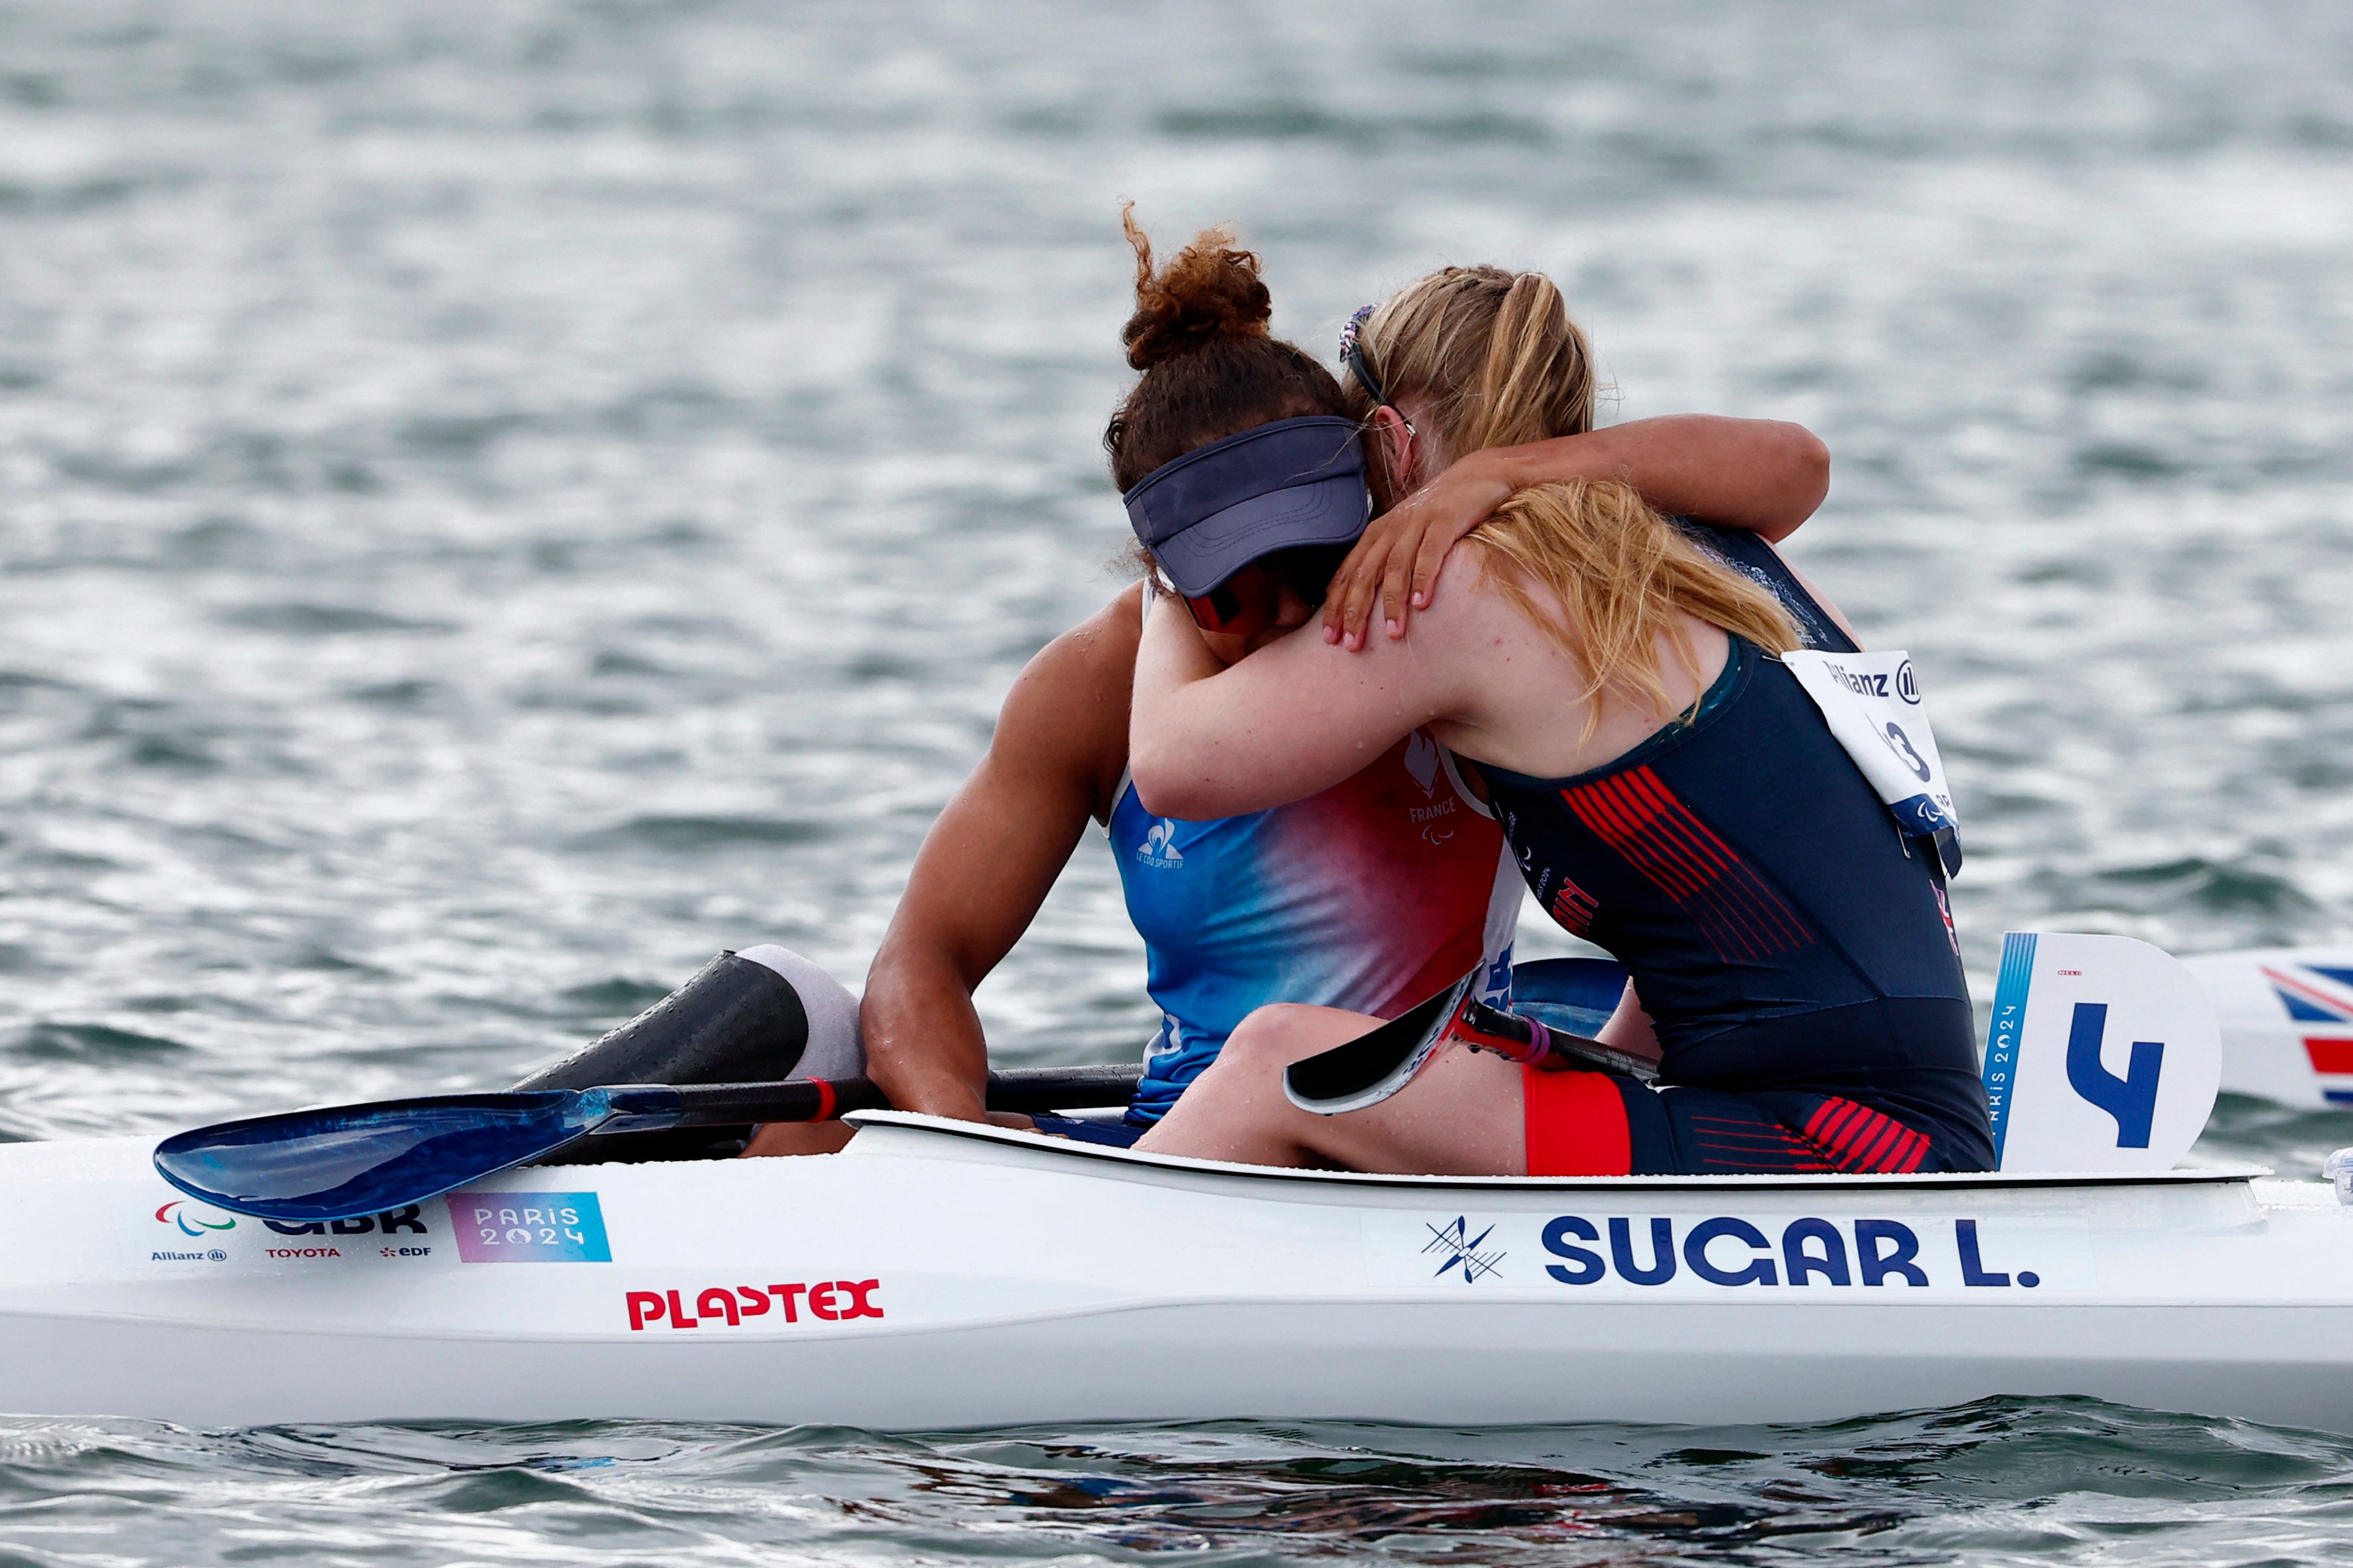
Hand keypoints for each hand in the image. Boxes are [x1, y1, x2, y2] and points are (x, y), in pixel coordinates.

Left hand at [1322, 454, 1512, 648]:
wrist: (1479, 475)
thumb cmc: (1441, 513)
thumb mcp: (1408, 535)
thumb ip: (1390, 562)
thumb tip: (1371, 603)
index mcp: (1377, 533)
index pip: (1348, 572)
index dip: (1337, 605)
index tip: (1329, 637)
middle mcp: (1392, 528)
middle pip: (1365, 572)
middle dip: (1355, 610)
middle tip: (1351, 644)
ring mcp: (1417, 523)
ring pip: (1396, 566)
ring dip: (1392, 602)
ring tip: (1392, 633)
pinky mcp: (1446, 521)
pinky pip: (1430, 553)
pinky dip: (1423, 578)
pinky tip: (1421, 604)